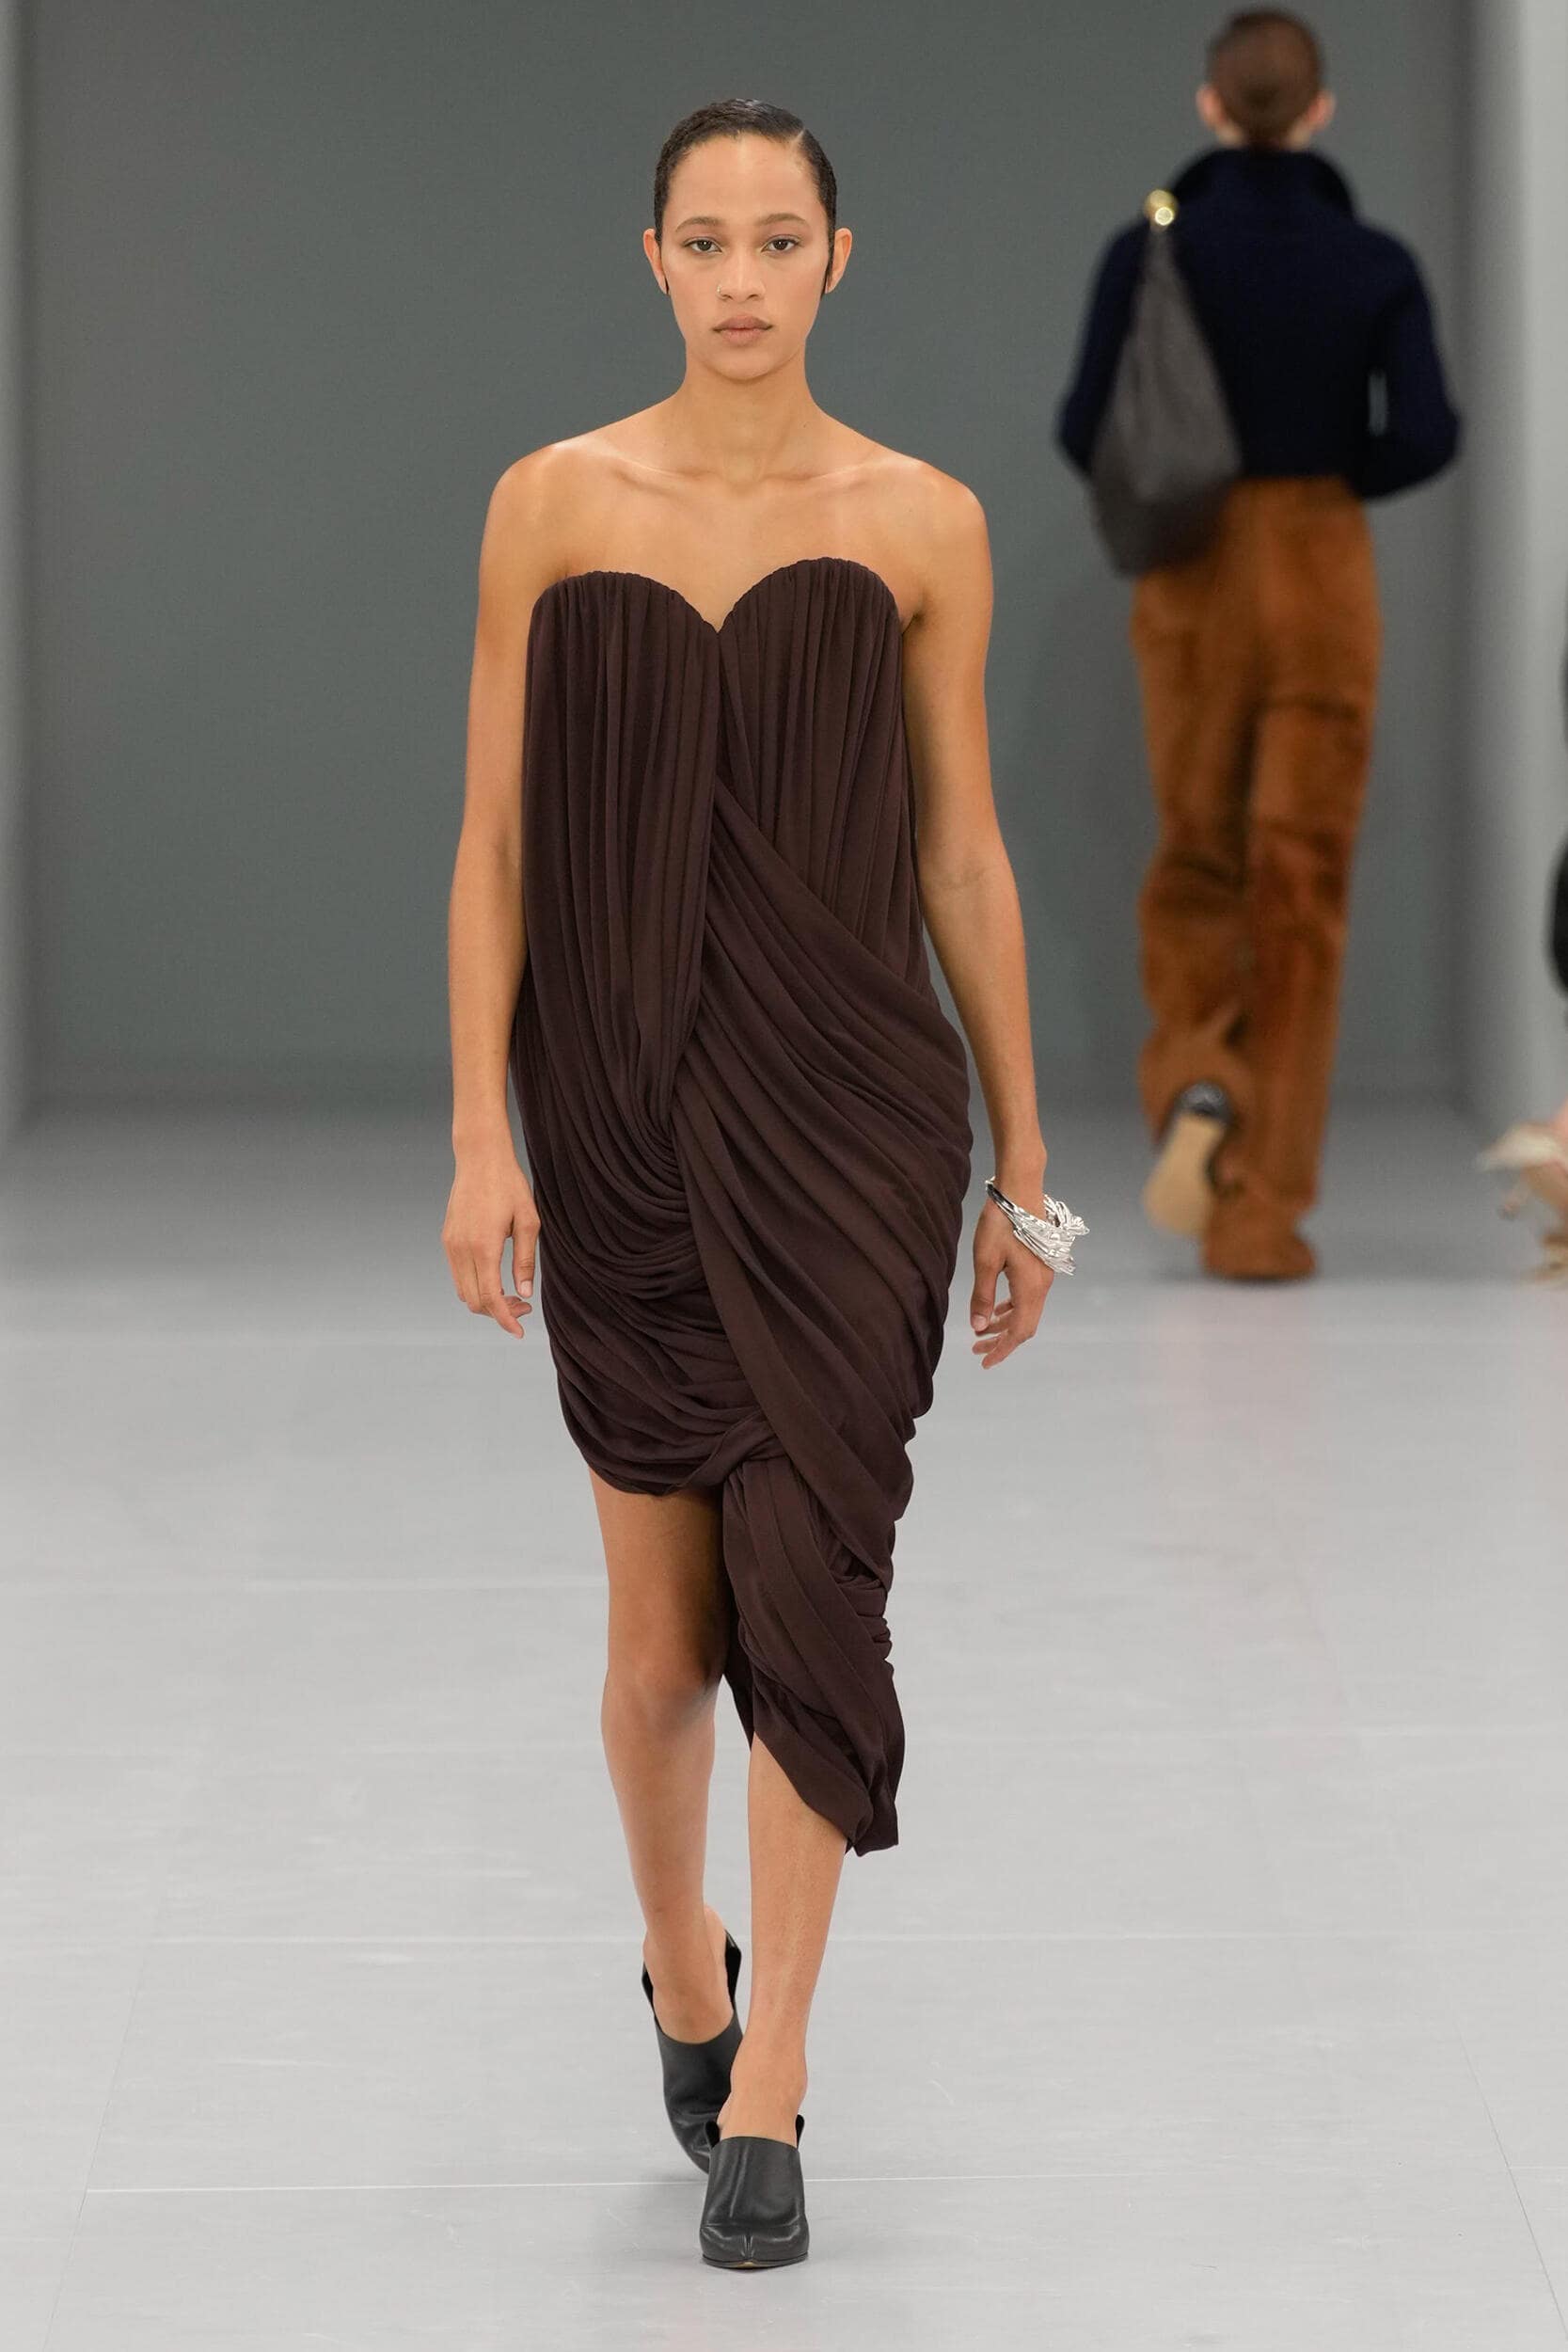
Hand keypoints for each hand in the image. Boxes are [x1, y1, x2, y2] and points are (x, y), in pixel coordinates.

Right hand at [442, 1143, 538, 1338]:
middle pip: (474, 1301)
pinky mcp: (447, 1239)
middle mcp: (461, 1249)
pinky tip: (495, 1277)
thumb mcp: (529, 1222)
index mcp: (484, 1247)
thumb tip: (525, 1293)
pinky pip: (458, 1275)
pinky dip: (475, 1285)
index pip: (490, 1298)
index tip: (520, 1333)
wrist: (480, 1158)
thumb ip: (527, 1260)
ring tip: (511, 1293)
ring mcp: (451, 1245)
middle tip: (524, 1306)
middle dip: (498, 1312)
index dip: (505, 1320)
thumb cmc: (510, 1186)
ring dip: (485, 1300)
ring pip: (463, 1291)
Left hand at [969, 1191, 1054, 1367]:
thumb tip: (978, 1327)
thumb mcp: (985, 1260)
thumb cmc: (1001, 1222)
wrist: (1021, 1189)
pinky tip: (998, 1307)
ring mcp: (1044, 1275)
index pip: (1019, 1331)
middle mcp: (1042, 1285)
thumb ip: (982, 1296)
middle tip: (976, 1348)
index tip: (984, 1362)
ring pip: (1027, 1311)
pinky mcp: (1041, 1265)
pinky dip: (1012, 1308)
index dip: (1002, 1350)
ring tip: (982, 1330)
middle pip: (1025, 1325)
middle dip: (1002, 1340)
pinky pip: (1028, 1297)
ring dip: (1005, 1323)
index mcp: (1030, 1288)